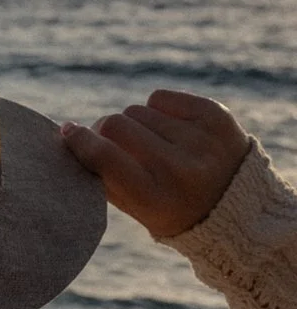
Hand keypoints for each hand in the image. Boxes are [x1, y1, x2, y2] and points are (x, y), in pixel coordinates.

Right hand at [61, 90, 249, 239]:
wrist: (240, 209)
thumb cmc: (173, 210)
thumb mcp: (138, 209)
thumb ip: (104, 177)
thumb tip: (71, 134)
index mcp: (156, 200)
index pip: (105, 157)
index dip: (80, 141)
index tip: (68, 132)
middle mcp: (181, 169)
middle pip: (116, 124)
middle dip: (107, 131)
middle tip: (113, 143)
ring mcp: (202, 140)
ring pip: (137, 110)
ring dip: (135, 124)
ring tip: (152, 144)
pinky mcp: (216, 116)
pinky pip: (161, 98)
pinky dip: (157, 110)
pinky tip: (170, 130)